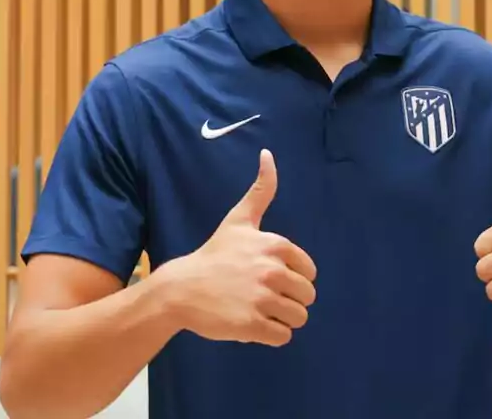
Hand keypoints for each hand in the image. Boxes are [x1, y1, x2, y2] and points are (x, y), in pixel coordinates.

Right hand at [163, 149, 316, 346]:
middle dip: (289, 301)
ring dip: (281, 319)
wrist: (181, 289)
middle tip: (262, 297)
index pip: (310, 273)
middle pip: (307, 297)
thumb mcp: (239, 219)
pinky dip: (271, 335)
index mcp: (275, 246)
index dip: (293, 278)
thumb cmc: (214, 254)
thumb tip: (269, 154)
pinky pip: (283, 337)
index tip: (268, 277)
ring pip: (298, 318)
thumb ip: (261, 190)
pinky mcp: (252, 325)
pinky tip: (251, 324)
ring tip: (258, 311)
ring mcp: (262, 299)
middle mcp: (272, 271)